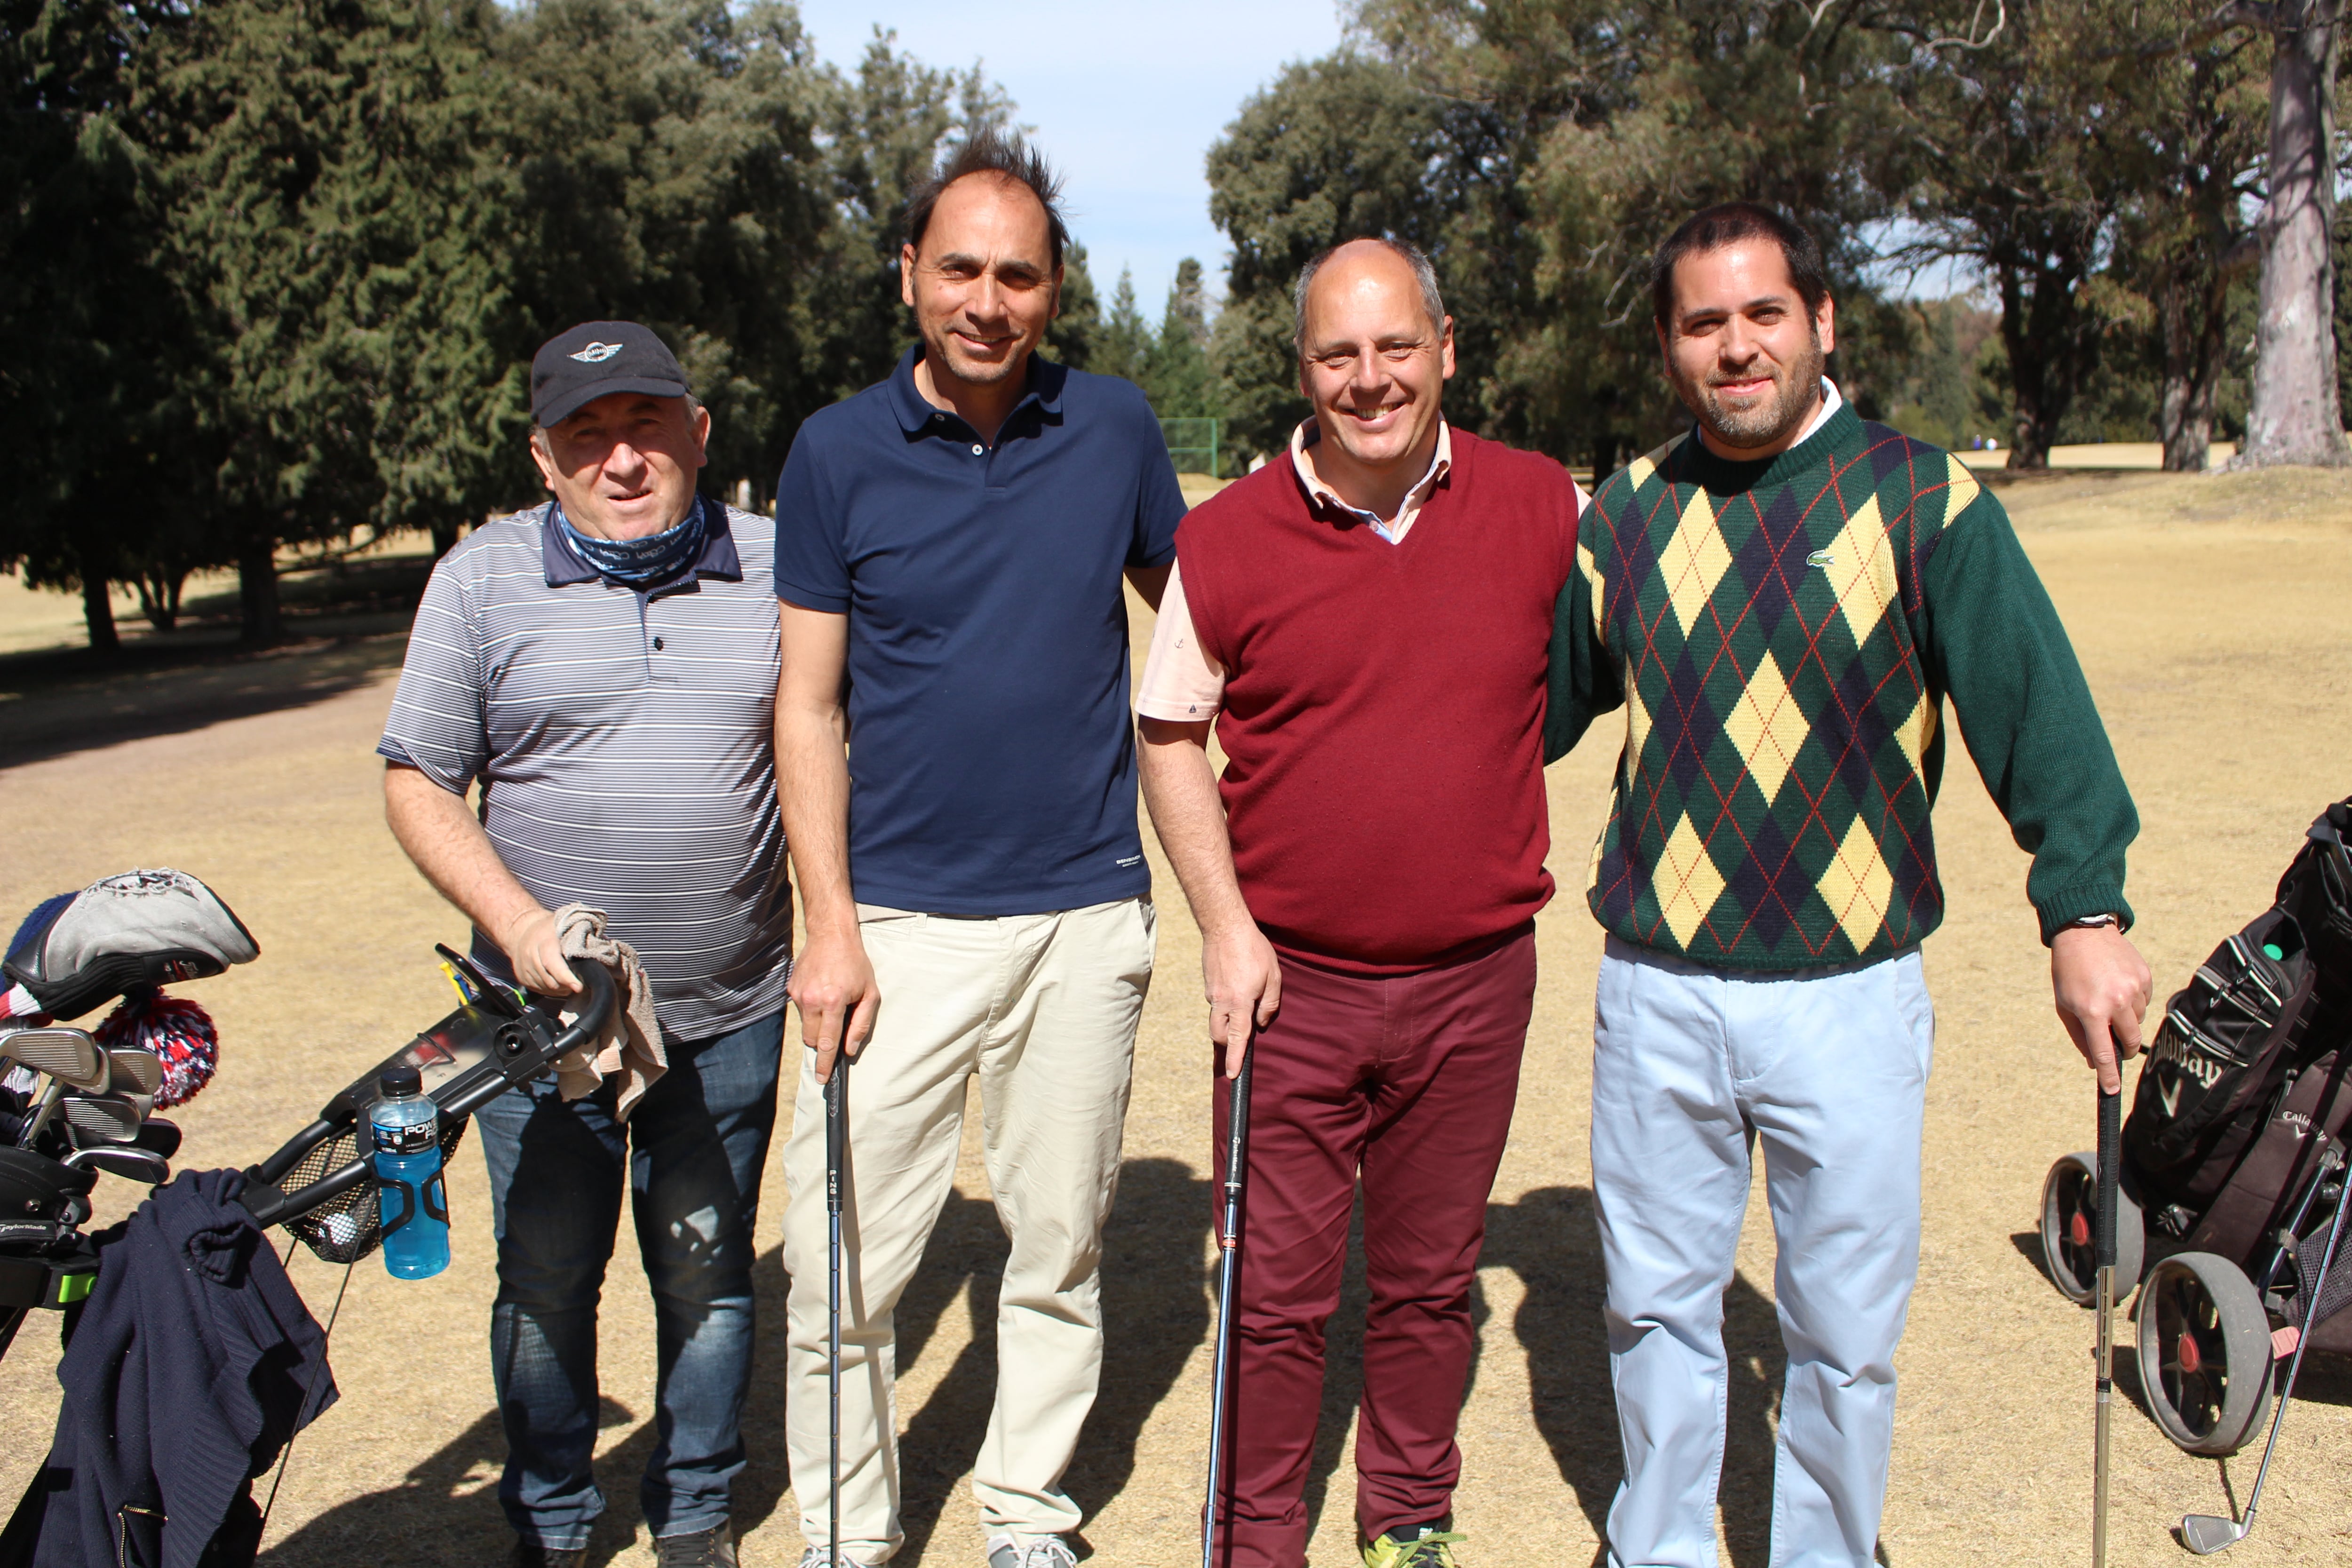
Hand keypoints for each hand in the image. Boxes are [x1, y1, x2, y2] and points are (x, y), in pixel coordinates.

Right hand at [499, 906, 579, 996]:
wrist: (520, 929)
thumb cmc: (550, 928)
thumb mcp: (566, 923)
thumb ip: (586, 934)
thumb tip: (607, 945)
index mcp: (544, 941)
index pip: (552, 962)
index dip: (565, 977)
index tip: (578, 987)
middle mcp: (531, 954)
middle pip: (550, 980)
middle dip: (567, 985)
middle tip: (579, 982)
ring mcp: (524, 967)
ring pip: (546, 987)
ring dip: (560, 988)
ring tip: (569, 980)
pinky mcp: (522, 977)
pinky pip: (539, 990)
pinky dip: (551, 989)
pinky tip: (557, 980)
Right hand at [790, 927, 877, 1082]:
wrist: (832, 935)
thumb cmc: (855, 964)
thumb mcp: (870, 993)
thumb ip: (861, 1024)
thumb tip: (850, 1049)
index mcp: (833, 1002)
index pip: (826, 1042)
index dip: (824, 1063)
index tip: (822, 1079)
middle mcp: (812, 1000)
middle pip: (812, 1040)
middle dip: (823, 1042)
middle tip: (836, 1029)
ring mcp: (798, 994)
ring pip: (805, 1027)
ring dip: (818, 1024)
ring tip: (833, 1002)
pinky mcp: (791, 989)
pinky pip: (801, 1011)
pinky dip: (812, 1009)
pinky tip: (822, 992)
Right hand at [1202, 922, 1280, 1077]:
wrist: (1226, 927)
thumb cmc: (1254, 951)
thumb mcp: (1273, 977)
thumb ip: (1270, 1005)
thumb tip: (1261, 1024)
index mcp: (1240, 1003)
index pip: (1237, 1038)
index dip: (1234, 1058)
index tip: (1232, 1075)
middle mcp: (1221, 1002)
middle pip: (1219, 1034)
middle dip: (1227, 1043)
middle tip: (1240, 1039)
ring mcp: (1211, 993)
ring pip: (1216, 1018)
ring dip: (1227, 1020)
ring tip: (1244, 1000)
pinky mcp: (1208, 984)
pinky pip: (1216, 1002)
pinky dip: (1225, 1003)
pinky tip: (1237, 984)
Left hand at [2052, 922, 2152, 1094]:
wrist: (2083, 932)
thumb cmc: (2069, 972)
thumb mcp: (2064, 1005)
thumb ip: (2079, 1036)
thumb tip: (2094, 1062)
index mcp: (2092, 1011)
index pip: (2103, 1052)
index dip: (2108, 1074)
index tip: (2111, 1090)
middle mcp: (2116, 1002)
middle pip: (2130, 1041)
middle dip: (2124, 1048)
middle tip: (2116, 1044)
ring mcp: (2134, 989)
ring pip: (2138, 1021)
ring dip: (2126, 1019)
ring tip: (2108, 999)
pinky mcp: (2145, 977)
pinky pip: (2145, 1002)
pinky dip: (2134, 1001)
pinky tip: (2119, 986)